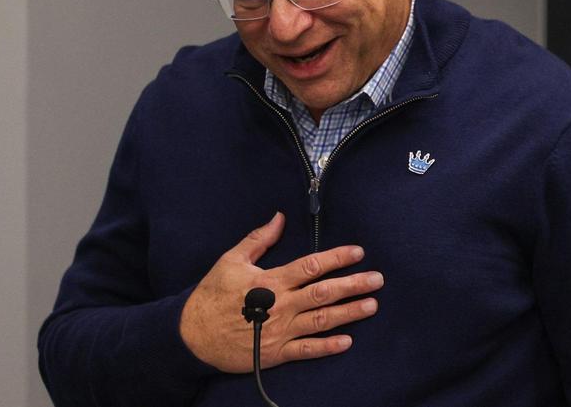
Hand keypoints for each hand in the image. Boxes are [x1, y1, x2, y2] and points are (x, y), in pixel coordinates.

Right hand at [179, 212, 384, 372]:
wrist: (193, 334)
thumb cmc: (211, 294)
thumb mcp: (231, 260)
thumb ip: (259, 239)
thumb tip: (279, 218)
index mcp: (271, 281)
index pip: (311, 266)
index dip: (337, 258)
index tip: (358, 252)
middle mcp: (281, 305)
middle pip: (324, 293)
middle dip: (353, 285)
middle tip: (378, 279)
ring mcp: (280, 331)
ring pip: (322, 320)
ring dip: (349, 313)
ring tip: (372, 305)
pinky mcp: (276, 352)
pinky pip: (307, 351)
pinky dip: (328, 346)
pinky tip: (347, 341)